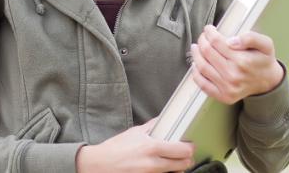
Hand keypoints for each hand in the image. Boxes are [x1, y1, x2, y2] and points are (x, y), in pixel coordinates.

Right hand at [75, 117, 194, 172]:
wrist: (99, 165)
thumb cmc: (115, 148)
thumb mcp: (133, 133)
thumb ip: (151, 127)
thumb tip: (163, 119)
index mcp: (152, 147)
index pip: (182, 150)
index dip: (189, 148)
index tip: (189, 145)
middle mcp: (153, 163)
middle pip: (183, 164)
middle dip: (186, 159)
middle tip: (184, 155)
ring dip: (177, 168)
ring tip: (172, 162)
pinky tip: (162, 168)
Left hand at [190, 25, 284, 104]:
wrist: (269, 82)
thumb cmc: (264, 60)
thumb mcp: (265, 44)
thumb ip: (251, 38)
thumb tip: (231, 41)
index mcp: (243, 61)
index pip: (216, 42)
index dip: (209, 32)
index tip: (208, 29)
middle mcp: (233, 75)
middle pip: (207, 52)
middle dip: (202, 41)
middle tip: (203, 37)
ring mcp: (227, 87)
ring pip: (202, 66)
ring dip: (196, 54)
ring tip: (196, 47)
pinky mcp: (223, 96)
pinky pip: (203, 84)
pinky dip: (195, 73)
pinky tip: (196, 63)